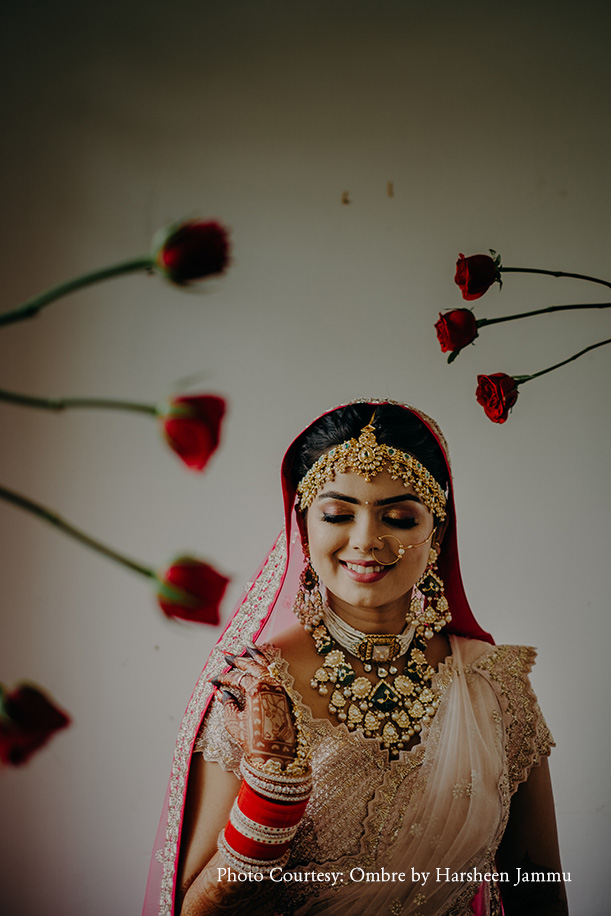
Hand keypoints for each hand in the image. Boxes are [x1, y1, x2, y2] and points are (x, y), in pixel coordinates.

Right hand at [211, 647, 297, 767]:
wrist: (277, 758)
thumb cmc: (255, 741)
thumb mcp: (234, 722)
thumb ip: (227, 703)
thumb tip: (221, 693)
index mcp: (257, 688)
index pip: (237, 678)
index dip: (223, 678)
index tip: (213, 680)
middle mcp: (271, 684)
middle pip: (252, 666)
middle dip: (238, 660)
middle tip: (227, 655)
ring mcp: (281, 688)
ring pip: (267, 666)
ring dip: (256, 657)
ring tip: (248, 646)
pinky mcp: (287, 696)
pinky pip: (276, 675)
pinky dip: (267, 667)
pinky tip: (262, 663)